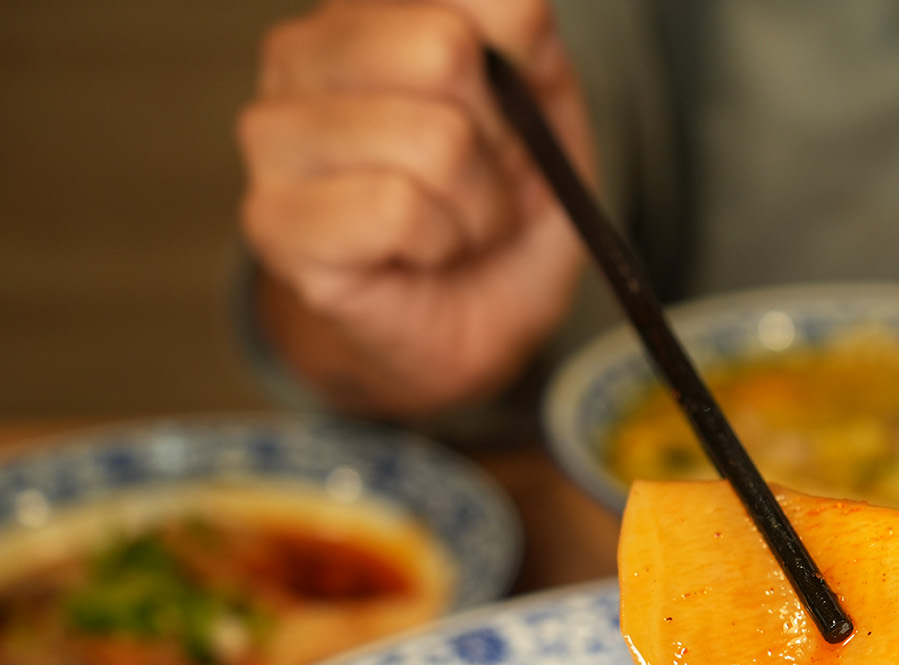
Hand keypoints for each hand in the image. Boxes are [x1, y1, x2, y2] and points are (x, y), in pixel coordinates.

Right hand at [238, 0, 594, 414]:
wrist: (474, 323)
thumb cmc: (500, 211)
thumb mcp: (549, 116)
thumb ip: (533, 47)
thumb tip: (519, 9)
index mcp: (367, 6)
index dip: (521, 56)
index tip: (510, 106)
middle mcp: (303, 49)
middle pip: (445, 47)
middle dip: (497, 136)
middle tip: (479, 178)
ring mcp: (274, 132)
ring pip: (432, 138)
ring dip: (476, 205)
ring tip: (453, 224)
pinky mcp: (273, 218)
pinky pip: (400, 209)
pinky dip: (441, 244)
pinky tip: (419, 254)